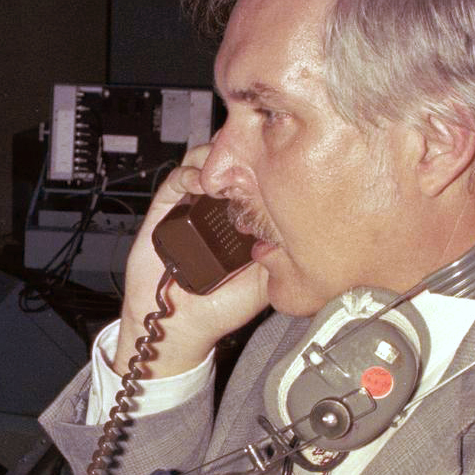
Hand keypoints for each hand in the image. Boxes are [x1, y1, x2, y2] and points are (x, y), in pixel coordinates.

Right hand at [114, 144, 268, 378]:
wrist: (180, 325)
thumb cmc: (222, 308)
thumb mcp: (268, 281)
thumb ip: (285, 254)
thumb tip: (306, 225)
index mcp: (246, 217)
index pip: (259, 174)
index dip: (268, 162)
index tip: (280, 160)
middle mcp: (221, 205)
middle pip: (234, 158)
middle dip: (244, 149)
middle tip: (255, 155)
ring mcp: (194, 202)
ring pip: (207, 159)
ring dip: (219, 156)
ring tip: (229, 170)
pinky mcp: (168, 205)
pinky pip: (179, 176)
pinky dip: (192, 172)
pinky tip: (202, 184)